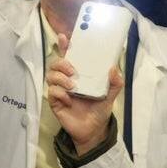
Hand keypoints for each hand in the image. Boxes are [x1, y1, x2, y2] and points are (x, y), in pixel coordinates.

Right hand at [45, 33, 123, 154]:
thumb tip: (114, 68)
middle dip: (62, 63)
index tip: (64, 37)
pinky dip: (60, 93)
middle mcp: (67, 79)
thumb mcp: (111, 95)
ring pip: (50, 75)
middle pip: (55, 63)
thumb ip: (115, 83)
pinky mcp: (55, 102)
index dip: (64, 45)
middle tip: (73, 71)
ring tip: (72, 86)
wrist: (94, 130)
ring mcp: (60, 90)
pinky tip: (69, 100)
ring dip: (60, 77)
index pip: (69, 56)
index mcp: (79, 74)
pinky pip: (52, 92)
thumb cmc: (99, 109)